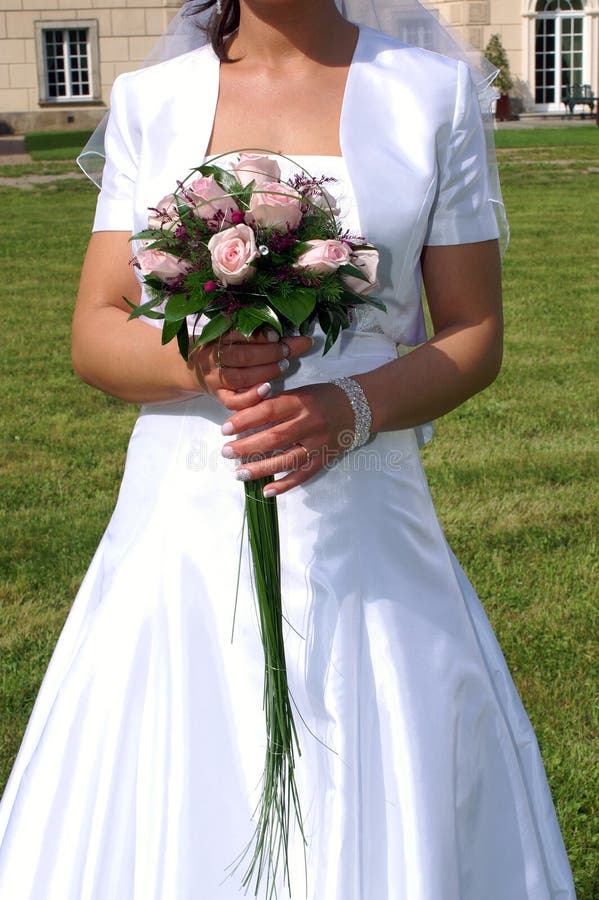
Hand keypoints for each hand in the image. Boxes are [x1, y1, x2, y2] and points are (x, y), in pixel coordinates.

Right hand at [188, 328, 313, 409]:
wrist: (193, 369)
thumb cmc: (219, 349)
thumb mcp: (228, 335)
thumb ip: (251, 332)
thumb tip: (285, 332)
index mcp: (215, 338)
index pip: (237, 334)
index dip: (258, 335)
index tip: (276, 335)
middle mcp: (213, 358)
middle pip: (242, 356)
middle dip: (269, 353)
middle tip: (287, 351)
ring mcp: (215, 379)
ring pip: (240, 377)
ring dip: (266, 372)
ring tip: (284, 365)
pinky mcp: (219, 396)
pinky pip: (233, 401)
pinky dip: (251, 397)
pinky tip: (267, 389)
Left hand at [220, 382, 356, 495]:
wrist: (360, 406)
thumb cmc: (323, 397)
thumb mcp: (299, 392)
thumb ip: (274, 404)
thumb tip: (242, 418)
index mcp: (301, 402)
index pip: (268, 412)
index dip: (244, 421)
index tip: (225, 429)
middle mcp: (310, 423)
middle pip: (273, 438)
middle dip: (246, 447)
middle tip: (226, 453)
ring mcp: (318, 444)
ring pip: (286, 460)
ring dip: (260, 468)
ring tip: (239, 473)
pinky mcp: (325, 459)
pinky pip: (303, 475)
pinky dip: (284, 485)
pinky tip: (266, 491)